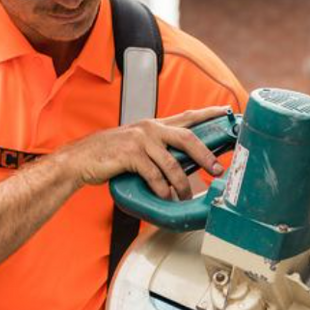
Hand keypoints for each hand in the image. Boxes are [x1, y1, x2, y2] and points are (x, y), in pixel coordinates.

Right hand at [65, 106, 230, 199]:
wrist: (82, 158)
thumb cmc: (111, 154)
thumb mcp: (137, 144)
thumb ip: (158, 148)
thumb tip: (183, 163)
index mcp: (155, 124)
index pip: (188, 116)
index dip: (209, 114)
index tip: (227, 113)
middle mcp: (150, 128)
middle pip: (188, 138)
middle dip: (206, 155)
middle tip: (217, 169)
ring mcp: (140, 141)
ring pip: (172, 163)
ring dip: (182, 183)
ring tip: (186, 196)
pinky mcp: (130, 155)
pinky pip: (154, 175)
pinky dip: (162, 189)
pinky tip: (165, 196)